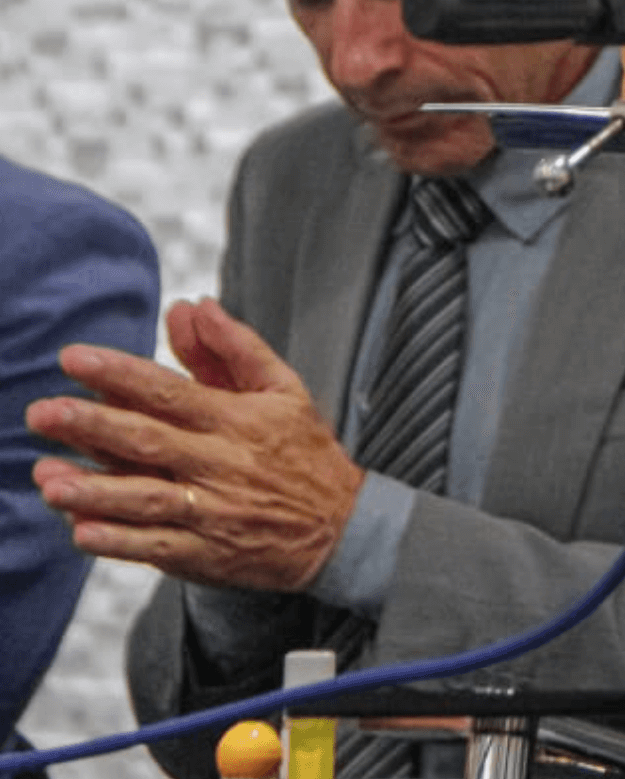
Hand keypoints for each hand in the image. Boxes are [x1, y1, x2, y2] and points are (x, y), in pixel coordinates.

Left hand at [27, 298, 363, 589]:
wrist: (343, 529)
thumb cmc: (305, 452)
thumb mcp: (282, 390)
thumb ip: (232, 348)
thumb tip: (191, 306)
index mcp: (238, 420)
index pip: (171, 391)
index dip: (121, 374)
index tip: (74, 359)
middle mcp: (223, 465)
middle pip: (150, 441)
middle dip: (93, 426)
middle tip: (44, 413)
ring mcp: (214, 512)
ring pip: (147, 499)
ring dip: (96, 491)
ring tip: (49, 480)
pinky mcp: (209, 554)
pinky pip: (158, 549)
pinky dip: (120, 542)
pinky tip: (83, 532)